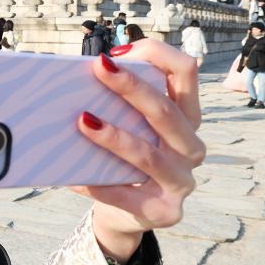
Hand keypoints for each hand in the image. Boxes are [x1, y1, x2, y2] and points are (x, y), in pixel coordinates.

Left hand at [71, 39, 205, 262]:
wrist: (127, 213)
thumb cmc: (124, 158)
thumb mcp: (130, 126)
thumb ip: (119, 103)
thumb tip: (76, 76)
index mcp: (186, 117)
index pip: (186, 73)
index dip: (157, 55)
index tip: (119, 51)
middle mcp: (191, 147)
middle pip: (166, 111)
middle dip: (132, 87)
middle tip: (100, 68)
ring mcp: (181, 182)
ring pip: (148, 155)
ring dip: (114, 137)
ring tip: (83, 120)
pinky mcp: (165, 212)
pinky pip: (126, 195)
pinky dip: (97, 185)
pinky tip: (73, 176)